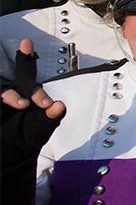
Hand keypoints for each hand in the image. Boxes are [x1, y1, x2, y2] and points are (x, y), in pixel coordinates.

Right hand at [1, 40, 65, 173]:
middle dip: (24, 91)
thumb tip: (60, 106)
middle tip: (35, 104)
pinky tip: (15, 103)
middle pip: (13, 84)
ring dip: (9, 96)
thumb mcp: (39, 131)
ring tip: (22, 105)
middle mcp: (8, 94)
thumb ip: (50, 119)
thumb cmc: (25, 140)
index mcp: (24, 93)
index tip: (27, 43)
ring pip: (2, 91)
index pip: (25, 73)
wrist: (7, 161)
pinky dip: (4, 98)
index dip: (25, 57)